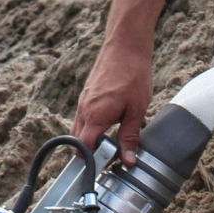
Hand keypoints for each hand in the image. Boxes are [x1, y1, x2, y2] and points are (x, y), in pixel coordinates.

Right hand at [72, 37, 152, 165]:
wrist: (125, 46)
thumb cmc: (133, 75)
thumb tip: (128, 161)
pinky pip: (83, 117)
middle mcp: (84, 109)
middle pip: (77, 141)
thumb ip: (130, 137)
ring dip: (90, 138)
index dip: (91, 160)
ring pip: (79, 128)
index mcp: (95, 115)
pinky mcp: (87, 94)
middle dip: (89, 152)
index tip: (105, 166)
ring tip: (111, 141)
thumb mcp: (136, 110)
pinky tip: (110, 123)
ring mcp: (83, 101)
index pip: (83, 147)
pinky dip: (91, 126)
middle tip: (110, 156)